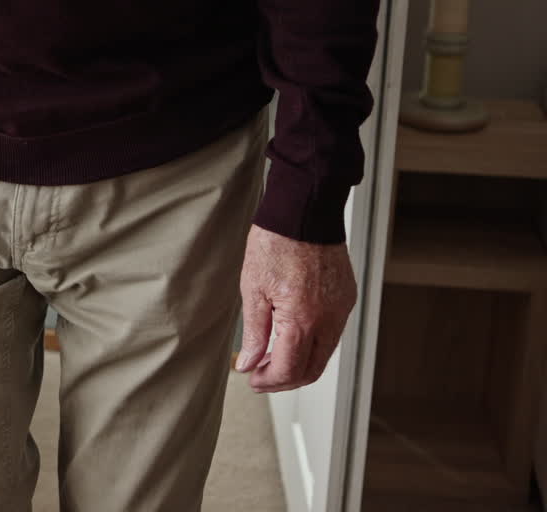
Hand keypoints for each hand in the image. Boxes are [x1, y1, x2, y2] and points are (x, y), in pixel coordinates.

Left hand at [235, 225, 356, 392]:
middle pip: (312, 370)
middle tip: (261, 377)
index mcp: (302, 318)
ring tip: (272, 357)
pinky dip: (313, 344)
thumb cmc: (276, 243)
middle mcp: (328, 319)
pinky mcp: (346, 299)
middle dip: (285, 380)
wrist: (304, 212)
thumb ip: (254, 332)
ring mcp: (341, 309)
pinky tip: (292, 336)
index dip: (269, 381)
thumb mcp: (253, 289)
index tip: (252, 379)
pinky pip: (333, 333)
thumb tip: (248, 363)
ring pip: (325, 354)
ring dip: (299, 363)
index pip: (289, 369)